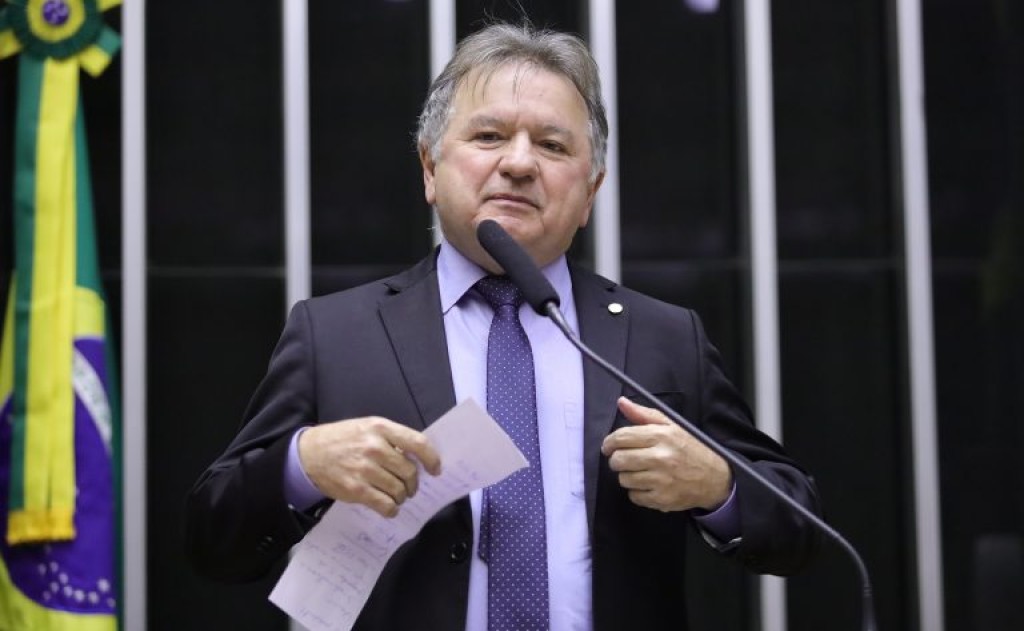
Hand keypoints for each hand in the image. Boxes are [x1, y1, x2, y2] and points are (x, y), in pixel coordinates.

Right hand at [298, 417, 441, 517]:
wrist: (309, 453)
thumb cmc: (342, 439)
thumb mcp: (366, 427)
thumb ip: (391, 438)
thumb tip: (416, 457)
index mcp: (380, 428)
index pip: (418, 443)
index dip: (431, 458)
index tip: (435, 469)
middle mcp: (375, 447)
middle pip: (409, 471)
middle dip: (413, 483)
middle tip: (409, 487)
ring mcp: (365, 469)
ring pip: (399, 490)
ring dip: (402, 496)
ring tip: (396, 495)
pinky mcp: (356, 489)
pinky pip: (385, 505)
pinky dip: (391, 509)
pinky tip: (389, 507)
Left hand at [600, 397, 731, 512]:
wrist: (714, 477)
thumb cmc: (690, 449)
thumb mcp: (671, 426)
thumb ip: (644, 414)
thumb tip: (621, 402)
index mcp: (661, 436)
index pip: (622, 437)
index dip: (609, 442)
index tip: (608, 446)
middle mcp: (660, 458)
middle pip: (618, 460)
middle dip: (617, 459)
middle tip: (625, 459)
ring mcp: (661, 481)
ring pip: (624, 479)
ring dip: (627, 475)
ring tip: (641, 471)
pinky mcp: (662, 500)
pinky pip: (634, 496)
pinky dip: (637, 491)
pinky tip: (649, 484)